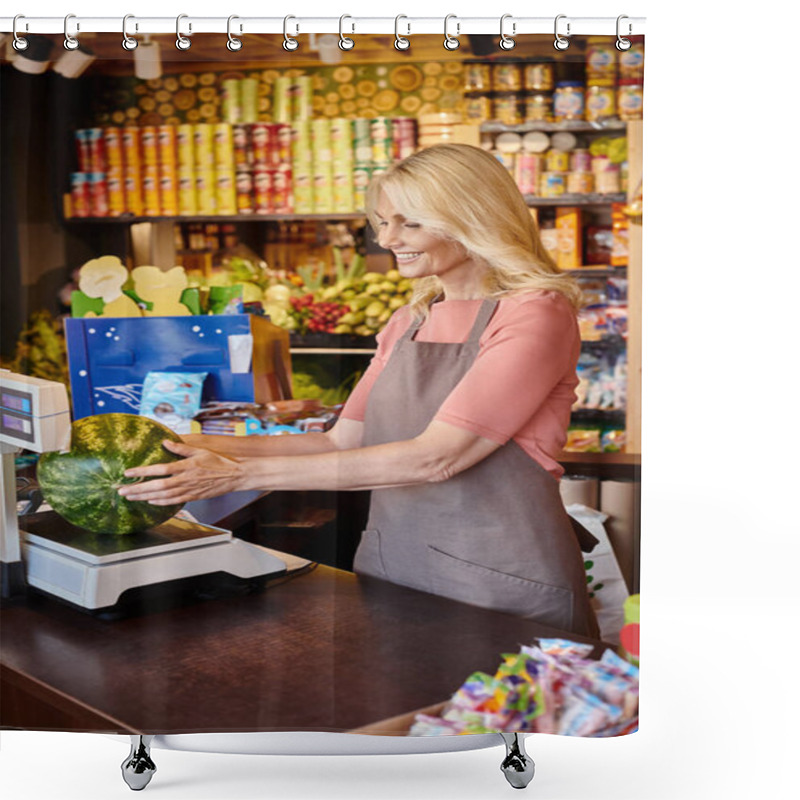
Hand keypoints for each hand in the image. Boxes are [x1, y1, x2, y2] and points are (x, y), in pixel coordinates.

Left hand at [117, 440, 245, 504]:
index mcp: (186, 466)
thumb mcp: (200, 450)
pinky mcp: (192, 497)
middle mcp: (185, 480)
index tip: (128, 473)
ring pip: (162, 496)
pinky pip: (173, 502)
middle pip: (157, 486)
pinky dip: (159, 502)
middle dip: (137, 489)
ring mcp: (188, 490)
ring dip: (144, 497)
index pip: (160, 470)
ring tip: (130, 497)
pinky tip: (150, 501)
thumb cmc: (218, 462)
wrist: (234, 476)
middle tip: (121, 490)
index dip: (143, 471)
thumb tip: (165, 442)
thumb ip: (181, 448)